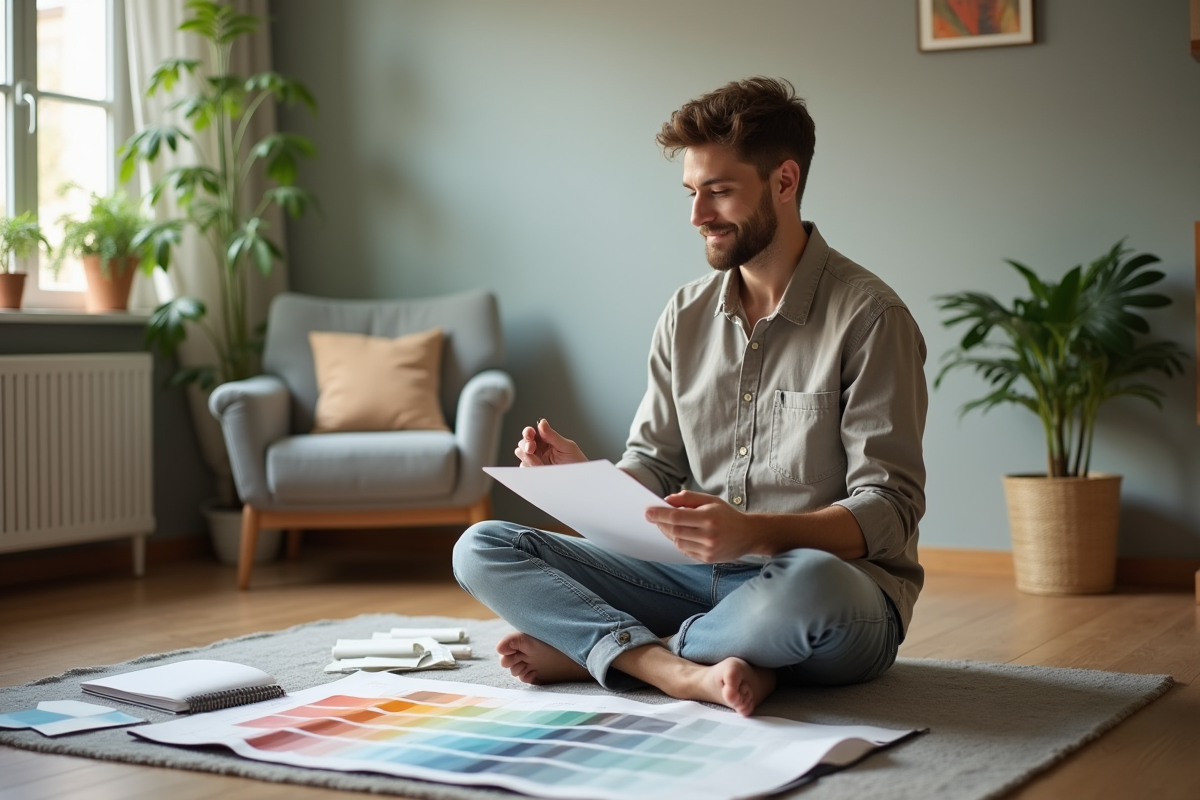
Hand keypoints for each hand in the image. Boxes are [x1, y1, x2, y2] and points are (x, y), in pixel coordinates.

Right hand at [514, 419, 587, 466]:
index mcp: (547, 440)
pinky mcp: (535, 472)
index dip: (528, 432)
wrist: (580, 480)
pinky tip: (536, 468)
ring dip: (526, 455)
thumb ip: (553, 436)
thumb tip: (542, 423)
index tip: (530, 433)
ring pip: (521, 454)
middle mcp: (540, 449)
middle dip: (525, 444)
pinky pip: (524, 468)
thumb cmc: (577, 462)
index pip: (533, 433)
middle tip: (531, 448)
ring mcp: (536, 461)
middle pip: (524, 443)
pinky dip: (528, 466)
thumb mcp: (567, 447)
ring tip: (536, 460)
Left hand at [644, 491, 762, 562]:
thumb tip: (667, 500)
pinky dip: (679, 542)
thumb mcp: (710, 500)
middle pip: (674, 530)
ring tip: (669, 525)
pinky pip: (685, 550)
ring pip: (677, 542)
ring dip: (669, 533)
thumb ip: (688, 498)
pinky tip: (682, 534)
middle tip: (653, 517)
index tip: (647, 512)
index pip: (677, 516)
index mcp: (709, 517)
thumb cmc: (727, 515)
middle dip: (661, 523)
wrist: (748, 535)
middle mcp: (708, 535)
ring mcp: (708, 549)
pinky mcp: (707, 559)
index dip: (659, 514)